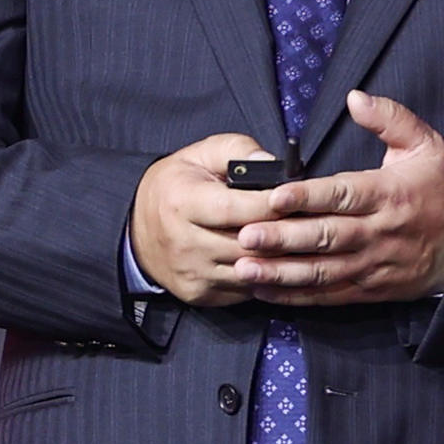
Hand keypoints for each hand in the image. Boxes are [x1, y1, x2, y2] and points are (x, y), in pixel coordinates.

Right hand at [130, 132, 284, 307]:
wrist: (136, 230)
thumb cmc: (176, 186)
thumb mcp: (201, 154)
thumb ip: (237, 150)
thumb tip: (271, 162)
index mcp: (181, 202)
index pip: (236, 209)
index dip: (271, 204)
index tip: (296, 198)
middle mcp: (184, 243)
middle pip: (249, 244)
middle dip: (283, 233)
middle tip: (306, 220)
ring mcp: (192, 273)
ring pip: (252, 271)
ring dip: (279, 258)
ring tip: (297, 241)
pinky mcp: (200, 294)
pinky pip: (245, 289)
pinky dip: (264, 276)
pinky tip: (274, 260)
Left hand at [233, 91, 443, 304]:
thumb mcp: (426, 145)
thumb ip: (390, 118)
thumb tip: (356, 98)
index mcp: (388, 194)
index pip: (342, 194)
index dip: (308, 195)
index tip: (276, 195)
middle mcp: (378, 232)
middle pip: (325, 236)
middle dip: (283, 237)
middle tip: (246, 235)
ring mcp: (372, 265)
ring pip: (322, 271)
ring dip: (281, 272)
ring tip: (245, 267)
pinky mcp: (370, 289)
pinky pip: (328, 295)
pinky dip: (296, 296)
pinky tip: (264, 289)